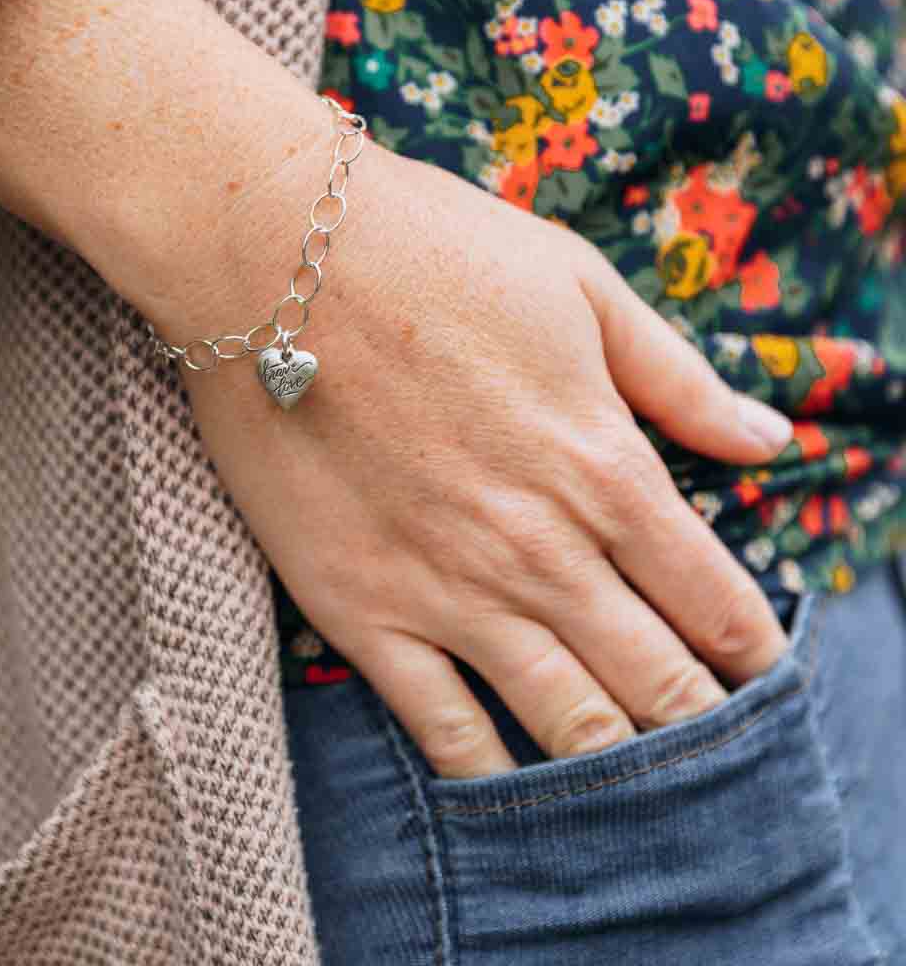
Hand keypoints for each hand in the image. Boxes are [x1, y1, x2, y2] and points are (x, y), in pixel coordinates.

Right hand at [175, 139, 793, 778]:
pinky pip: (442, 729)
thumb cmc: (431, 253)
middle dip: (701, 721)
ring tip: (639, 782)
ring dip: (620, 764)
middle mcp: (540, 549)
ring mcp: (448, 590)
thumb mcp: (579, 287)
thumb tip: (769, 437)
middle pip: (658, 680)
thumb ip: (677, 376)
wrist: (272, 262)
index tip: (758, 673)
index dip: (753, 652)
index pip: (716, 600)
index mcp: (605, 466)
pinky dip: (493, 774)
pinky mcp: (360, 610)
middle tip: (713, 743)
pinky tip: (517, 788)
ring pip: (567, 722)